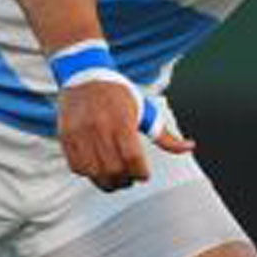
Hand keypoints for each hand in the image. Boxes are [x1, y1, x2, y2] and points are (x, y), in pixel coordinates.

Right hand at [56, 79, 195, 192]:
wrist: (85, 75)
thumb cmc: (120, 95)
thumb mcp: (145, 110)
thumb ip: (165, 135)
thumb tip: (190, 147)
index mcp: (123, 120)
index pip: (133, 158)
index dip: (141, 173)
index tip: (144, 176)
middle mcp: (100, 127)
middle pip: (114, 169)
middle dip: (125, 180)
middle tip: (129, 180)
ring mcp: (81, 132)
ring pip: (93, 172)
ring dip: (106, 182)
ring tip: (114, 179)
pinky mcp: (66, 136)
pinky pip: (76, 166)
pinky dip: (88, 174)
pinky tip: (98, 169)